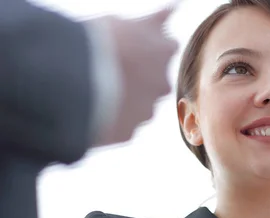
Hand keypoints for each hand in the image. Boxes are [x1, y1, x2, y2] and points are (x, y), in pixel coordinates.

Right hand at [90, 7, 178, 145]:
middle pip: (156, 79)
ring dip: (125, 99)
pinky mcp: (130, 131)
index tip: (137, 45)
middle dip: (140, 77)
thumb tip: (174, 7)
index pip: (167, 45)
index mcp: (161, 49)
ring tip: (96, 89)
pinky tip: (91, 109)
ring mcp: (147, 108)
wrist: (73, 81)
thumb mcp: (121, 21)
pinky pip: (122, 125)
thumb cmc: (93, 43)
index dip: (151, 46)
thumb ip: (148, 23)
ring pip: (140, 104)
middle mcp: (160, 82)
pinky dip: (111, 119)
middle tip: (112, 69)